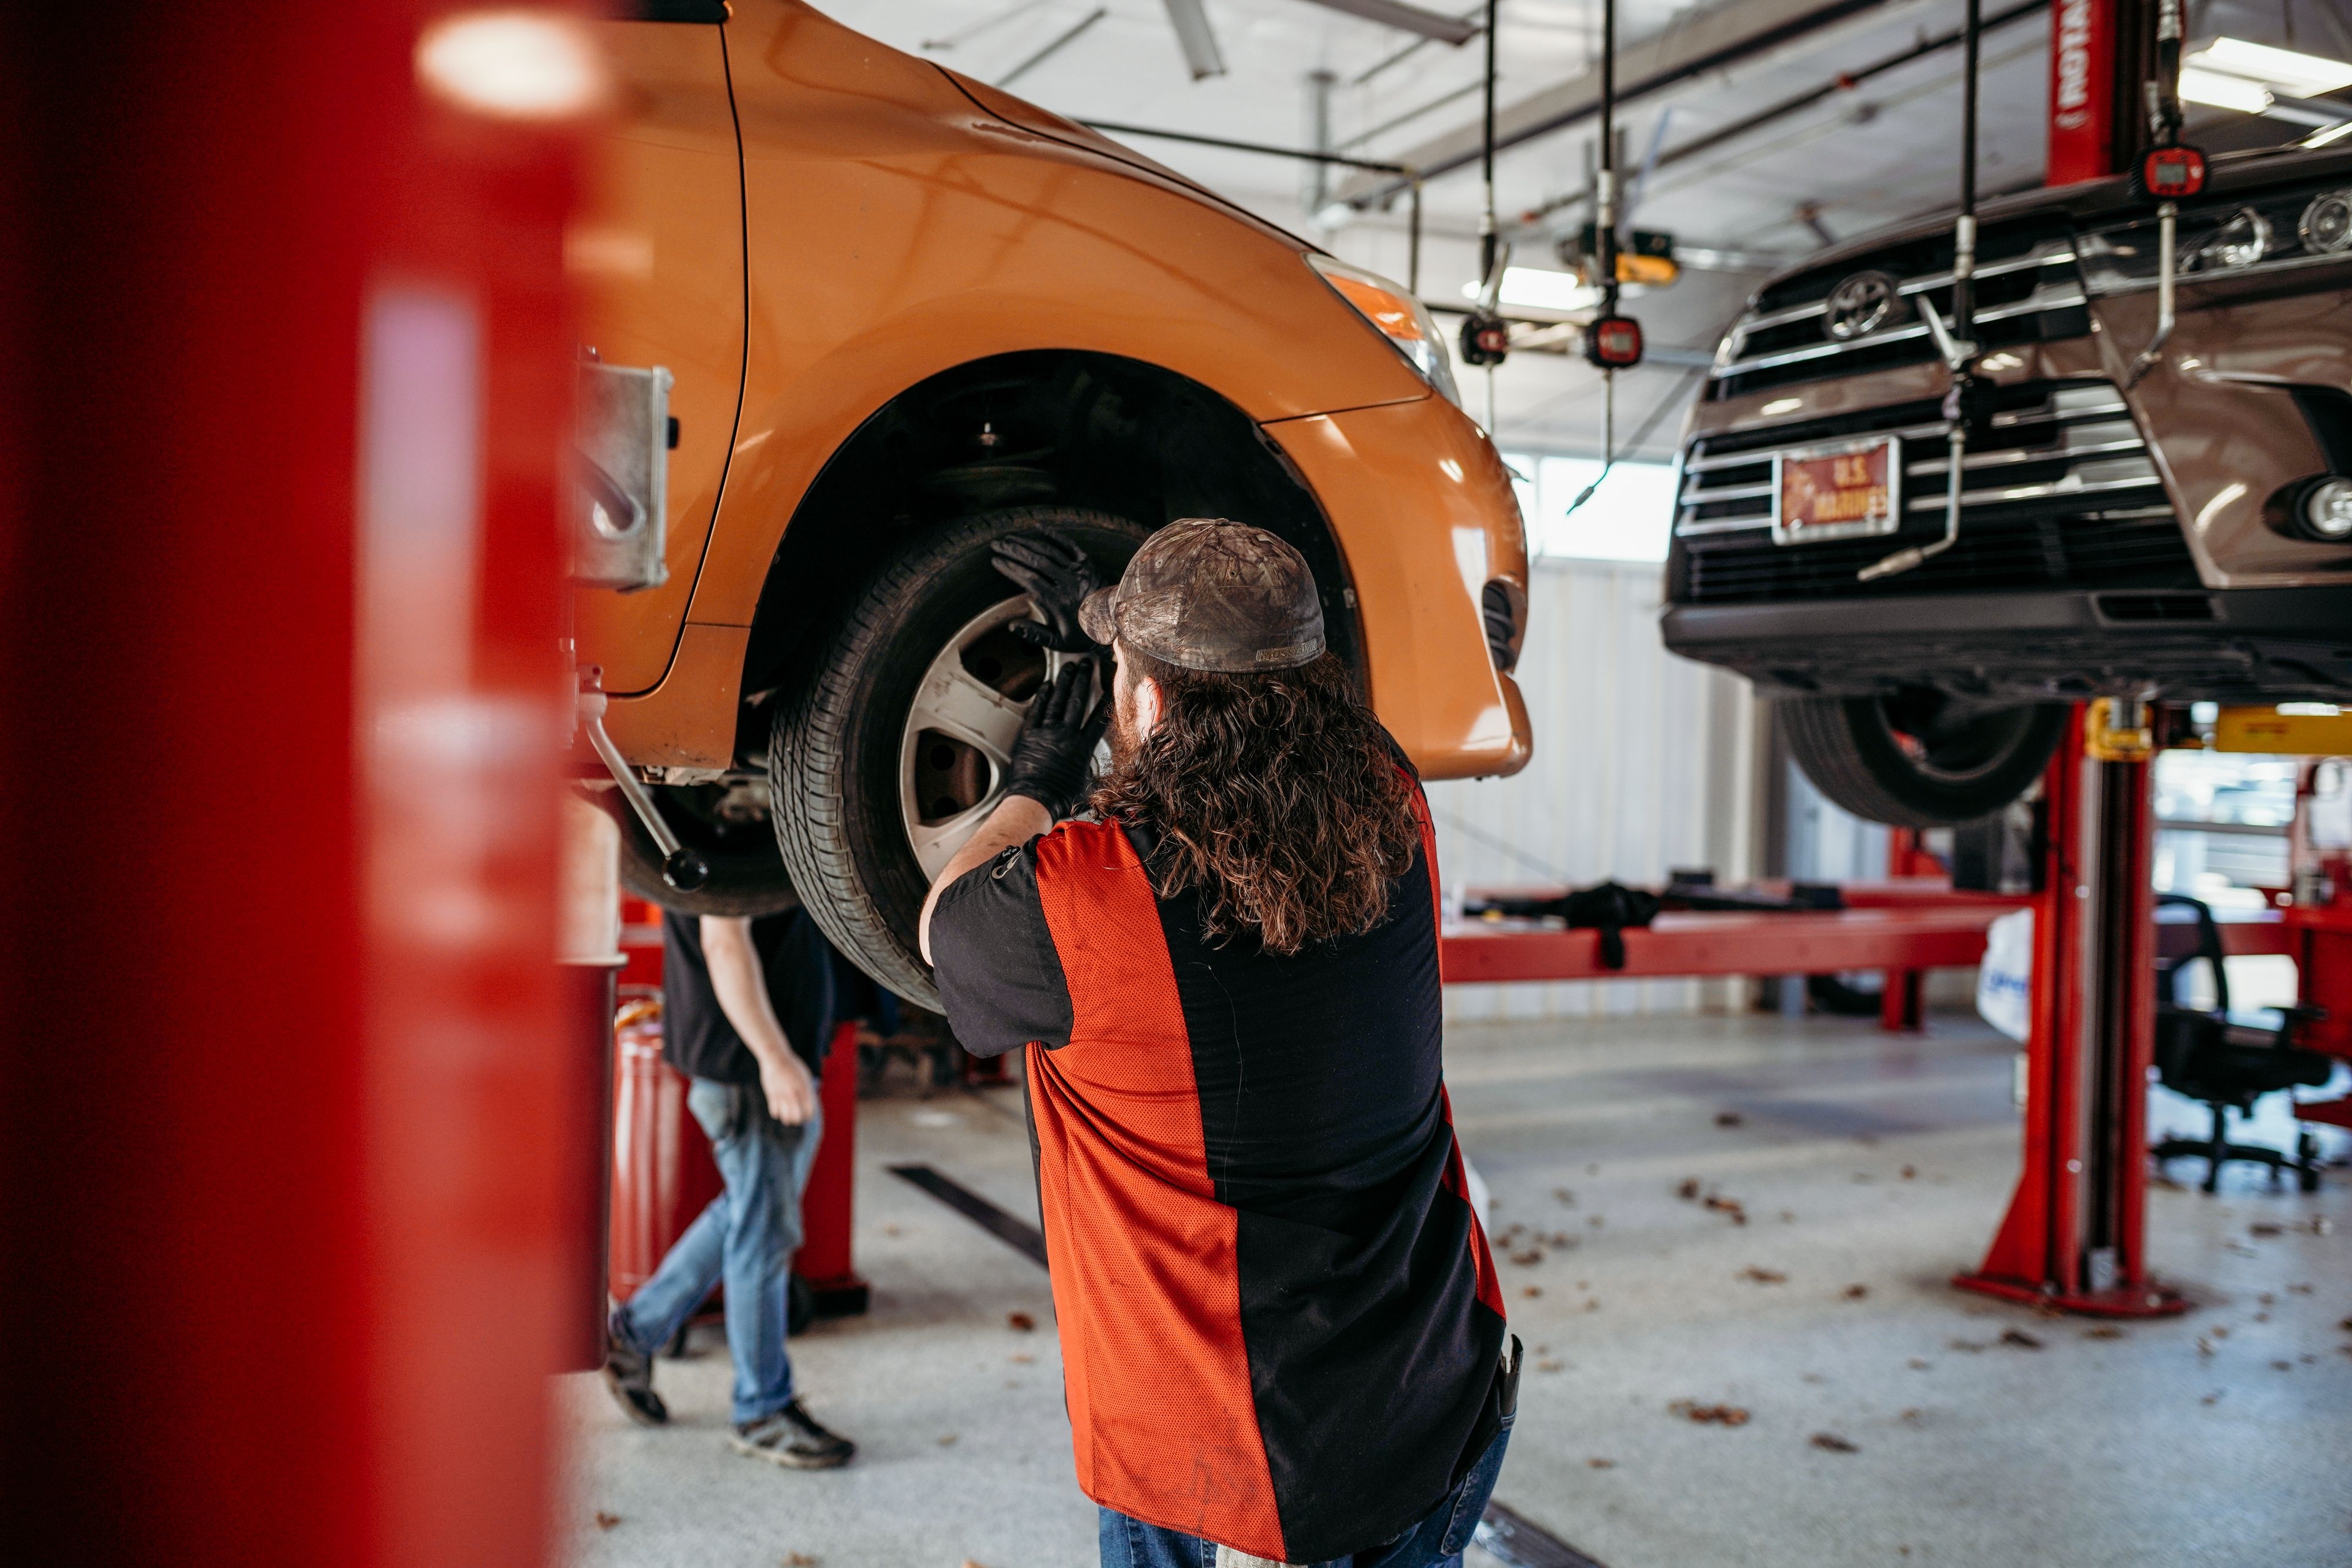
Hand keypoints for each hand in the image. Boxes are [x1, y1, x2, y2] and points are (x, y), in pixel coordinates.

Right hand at [757, 1050, 817, 1126]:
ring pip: (785, 1118)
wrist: (775, 1057)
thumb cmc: (792, 1065)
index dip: (809, 1116)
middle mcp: (793, 1094)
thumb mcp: (805, 1075)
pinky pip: (774, 1112)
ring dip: (787, 1119)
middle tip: (797, 1117)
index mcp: (804, 1089)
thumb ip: (808, 1089)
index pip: (809, 1111)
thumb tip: (809, 1103)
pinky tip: (779, 1108)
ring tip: (788, 1115)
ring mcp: (781, 1095)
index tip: (807, 1116)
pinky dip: (777, 1113)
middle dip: (798, 1121)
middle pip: (797, 1118)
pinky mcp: (771, 1095)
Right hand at [992, 532, 1104, 653]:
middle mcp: (1069, 583)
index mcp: (1059, 602)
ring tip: (1009, 538)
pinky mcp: (1088, 563)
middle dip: (1014, 551)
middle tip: (997, 545)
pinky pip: (1070, 545)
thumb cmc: (1084, 634)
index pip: (1030, 580)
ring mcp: (1080, 571)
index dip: (1011, 569)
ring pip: (1050, 552)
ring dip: (1027, 542)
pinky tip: (1038, 527)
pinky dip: (1054, 535)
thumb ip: (1035, 634)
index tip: (996, 561)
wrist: (1115, 624)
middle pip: (1037, 562)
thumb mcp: (1059, 642)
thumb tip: (1011, 627)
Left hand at [1001, 661, 1108, 819]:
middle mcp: (1066, 735)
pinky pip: (1037, 711)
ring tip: (1069, 668)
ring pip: (1058, 701)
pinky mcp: (1029, 735)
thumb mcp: (1086, 786)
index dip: (1105, 701)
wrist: (1035, 800)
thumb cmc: (1060, 797)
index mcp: (1082, 748)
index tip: (1110, 688)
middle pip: (1078, 701)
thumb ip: (1095, 773)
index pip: (1097, 719)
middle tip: (1087, 664)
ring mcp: (1047, 733)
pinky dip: (1042, 697)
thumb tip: (1107, 776)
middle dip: (1084, 680)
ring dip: (1064, 682)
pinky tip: (1046, 686)